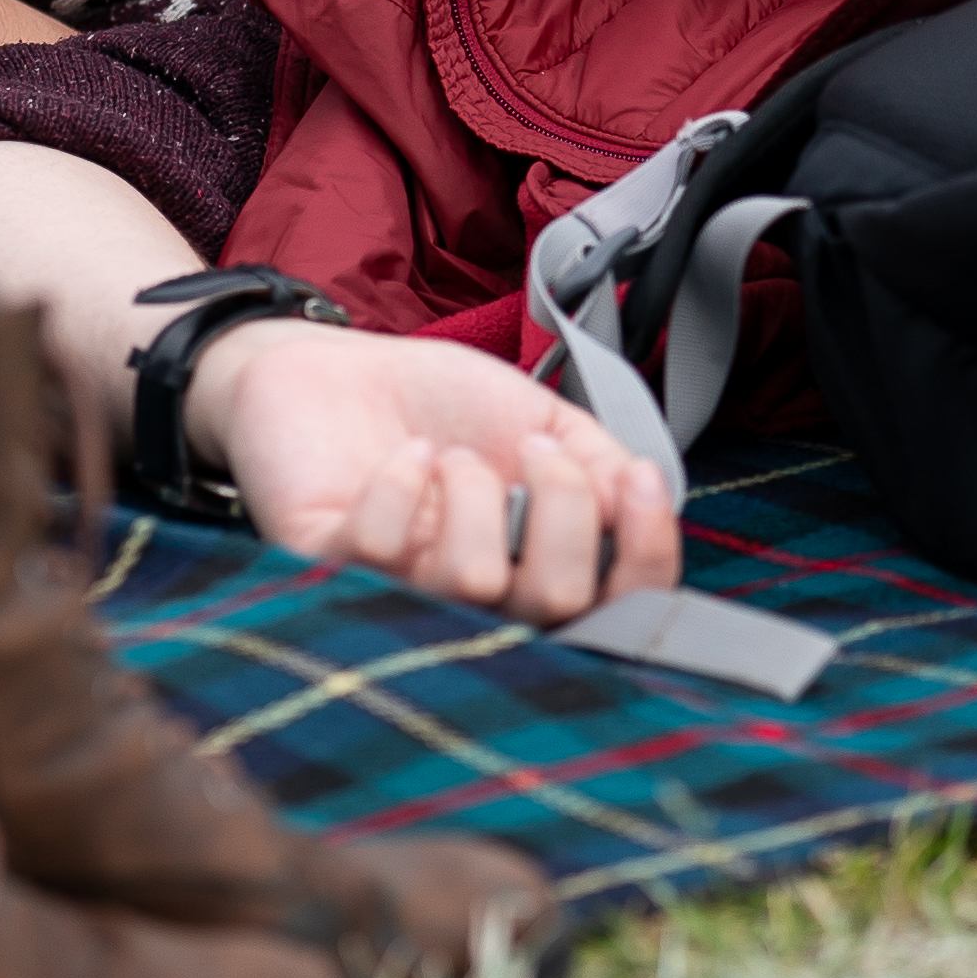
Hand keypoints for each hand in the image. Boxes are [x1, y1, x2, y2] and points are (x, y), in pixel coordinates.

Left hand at [192, 320, 681, 625]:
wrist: (339, 368)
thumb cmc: (440, 405)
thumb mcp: (543, 418)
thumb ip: (600, 463)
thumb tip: (636, 501)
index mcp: (538, 571)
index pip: (620, 609)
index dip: (646, 554)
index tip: (635, 481)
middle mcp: (478, 605)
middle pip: (558, 602)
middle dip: (559, 502)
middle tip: (529, 451)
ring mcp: (404, 599)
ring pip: (472, 578)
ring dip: (472, 489)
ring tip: (449, 456)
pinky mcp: (330, 575)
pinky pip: (383, 547)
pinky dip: (403, 481)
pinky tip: (405, 458)